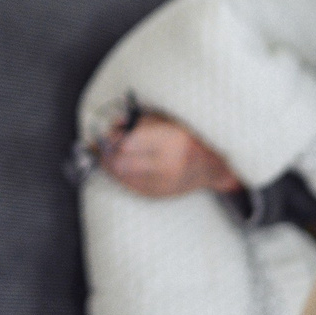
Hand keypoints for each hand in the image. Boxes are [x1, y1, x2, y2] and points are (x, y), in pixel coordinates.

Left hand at [102, 113, 241, 197]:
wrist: (212, 165)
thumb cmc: (188, 136)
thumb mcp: (168, 120)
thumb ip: (141, 120)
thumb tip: (114, 124)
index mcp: (173, 141)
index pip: (128, 144)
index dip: (113, 137)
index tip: (108, 132)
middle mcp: (169, 165)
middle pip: (121, 163)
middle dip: (108, 152)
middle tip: (102, 145)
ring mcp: (164, 183)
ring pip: (122, 176)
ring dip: (111, 164)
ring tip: (107, 154)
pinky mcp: (160, 194)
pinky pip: (130, 186)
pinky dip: (121, 175)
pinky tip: (120, 166)